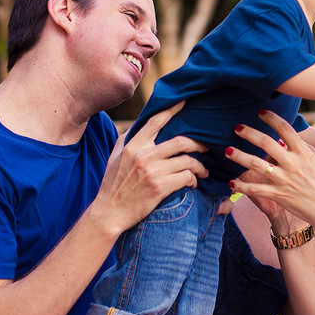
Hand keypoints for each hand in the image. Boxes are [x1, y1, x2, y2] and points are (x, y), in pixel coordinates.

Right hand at [94, 102, 208, 233]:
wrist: (109, 213)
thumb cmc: (113, 185)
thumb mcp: (114, 158)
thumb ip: (127, 141)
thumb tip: (137, 126)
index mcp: (133, 145)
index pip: (155, 121)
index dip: (172, 109)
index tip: (185, 101)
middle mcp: (143, 155)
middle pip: (181, 141)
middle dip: (198, 144)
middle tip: (206, 147)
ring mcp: (153, 171)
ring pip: (187, 161)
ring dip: (199, 166)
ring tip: (202, 171)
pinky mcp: (160, 187)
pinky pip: (186, 177)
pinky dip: (192, 180)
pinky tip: (192, 184)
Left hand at [226, 111, 314, 230]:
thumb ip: (308, 149)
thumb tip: (294, 138)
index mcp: (304, 153)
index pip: (285, 129)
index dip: (271, 118)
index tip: (260, 112)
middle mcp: (292, 164)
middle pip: (266, 142)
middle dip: (249, 133)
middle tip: (237, 128)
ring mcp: (284, 180)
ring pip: (256, 165)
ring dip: (239, 156)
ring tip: (227, 150)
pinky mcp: (279, 195)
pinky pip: (255, 190)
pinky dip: (241, 187)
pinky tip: (231, 183)